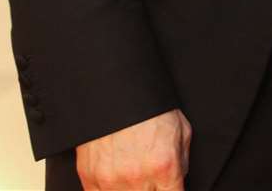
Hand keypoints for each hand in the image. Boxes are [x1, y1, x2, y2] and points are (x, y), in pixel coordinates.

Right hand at [75, 109, 190, 190]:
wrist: (115, 90)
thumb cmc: (150, 108)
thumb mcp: (181, 130)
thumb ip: (181, 162)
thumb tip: (177, 180)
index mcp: (164, 166)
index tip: (168, 188)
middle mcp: (137, 177)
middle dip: (151, 189)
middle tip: (150, 177)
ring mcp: (111, 179)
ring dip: (130, 190)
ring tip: (132, 175)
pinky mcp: (90, 177)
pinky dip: (109, 189)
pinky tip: (116, 178)